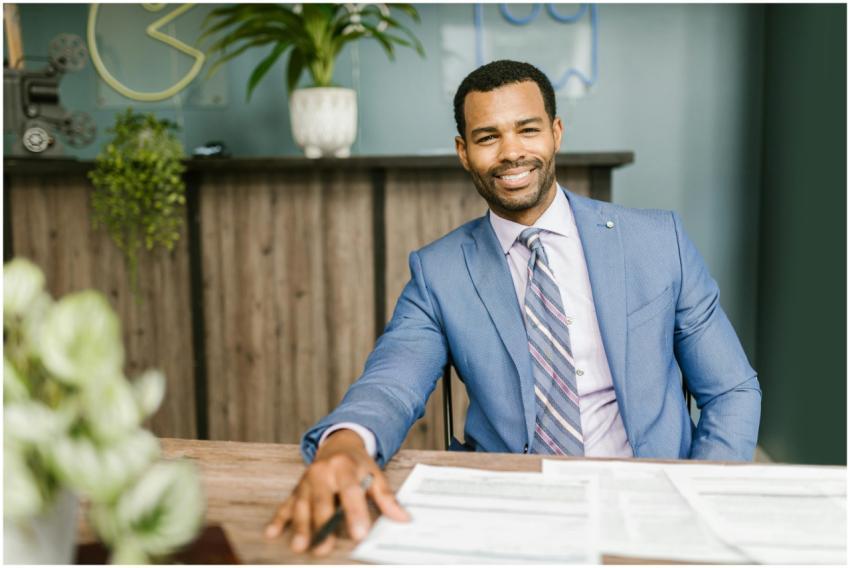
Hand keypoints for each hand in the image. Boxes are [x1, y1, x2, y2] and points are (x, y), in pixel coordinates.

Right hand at [264, 429, 409, 555]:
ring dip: (300, 526)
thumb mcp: (375, 474)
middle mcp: (322, 472)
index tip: (360, 534)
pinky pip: (286, 504)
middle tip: (324, 546)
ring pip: (302, 504)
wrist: (339, 443)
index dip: (355, 513)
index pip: (351, 492)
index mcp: (345, 466)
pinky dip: (279, 519)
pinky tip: (272, 533)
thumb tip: (403, 518)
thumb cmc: (358, 464)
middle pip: (321, 500)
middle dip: (322, 524)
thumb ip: (386, 497)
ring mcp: (307, 480)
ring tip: (300, 546)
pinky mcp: (297, 488)